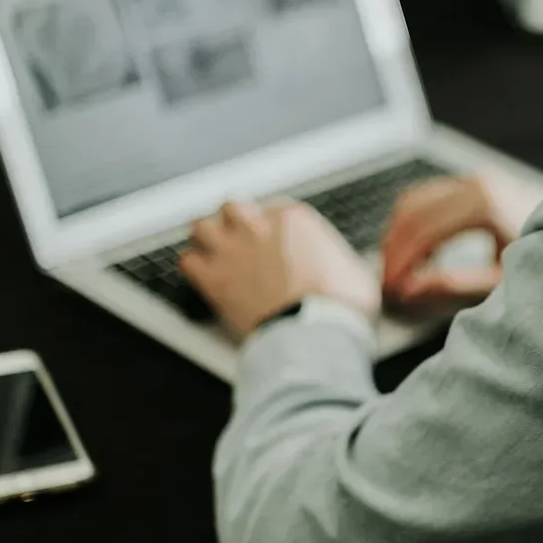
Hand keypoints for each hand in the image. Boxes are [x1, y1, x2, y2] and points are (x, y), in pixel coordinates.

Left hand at [180, 201, 381, 338]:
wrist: (313, 334)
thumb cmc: (338, 306)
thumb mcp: (356, 272)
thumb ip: (341, 259)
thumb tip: (346, 267)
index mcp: (294, 220)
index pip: (273, 208)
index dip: (273, 225)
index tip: (277, 240)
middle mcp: (258, 228)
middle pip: (232, 207)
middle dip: (236, 221)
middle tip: (242, 237)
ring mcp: (232, 251)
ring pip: (201, 226)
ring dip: (208, 238)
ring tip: (216, 250)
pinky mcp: (213, 279)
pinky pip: (187, 261)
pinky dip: (194, 267)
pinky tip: (205, 275)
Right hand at [381, 171, 542, 305]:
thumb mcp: (504, 282)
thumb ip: (455, 286)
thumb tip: (409, 291)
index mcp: (484, 203)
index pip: (421, 231)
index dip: (400, 263)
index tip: (391, 292)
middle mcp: (478, 182)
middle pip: (411, 212)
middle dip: (393, 250)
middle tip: (387, 287)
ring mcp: (477, 179)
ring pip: (414, 200)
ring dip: (399, 235)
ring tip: (399, 275)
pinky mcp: (477, 184)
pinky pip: (429, 197)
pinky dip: (414, 224)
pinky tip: (419, 257)